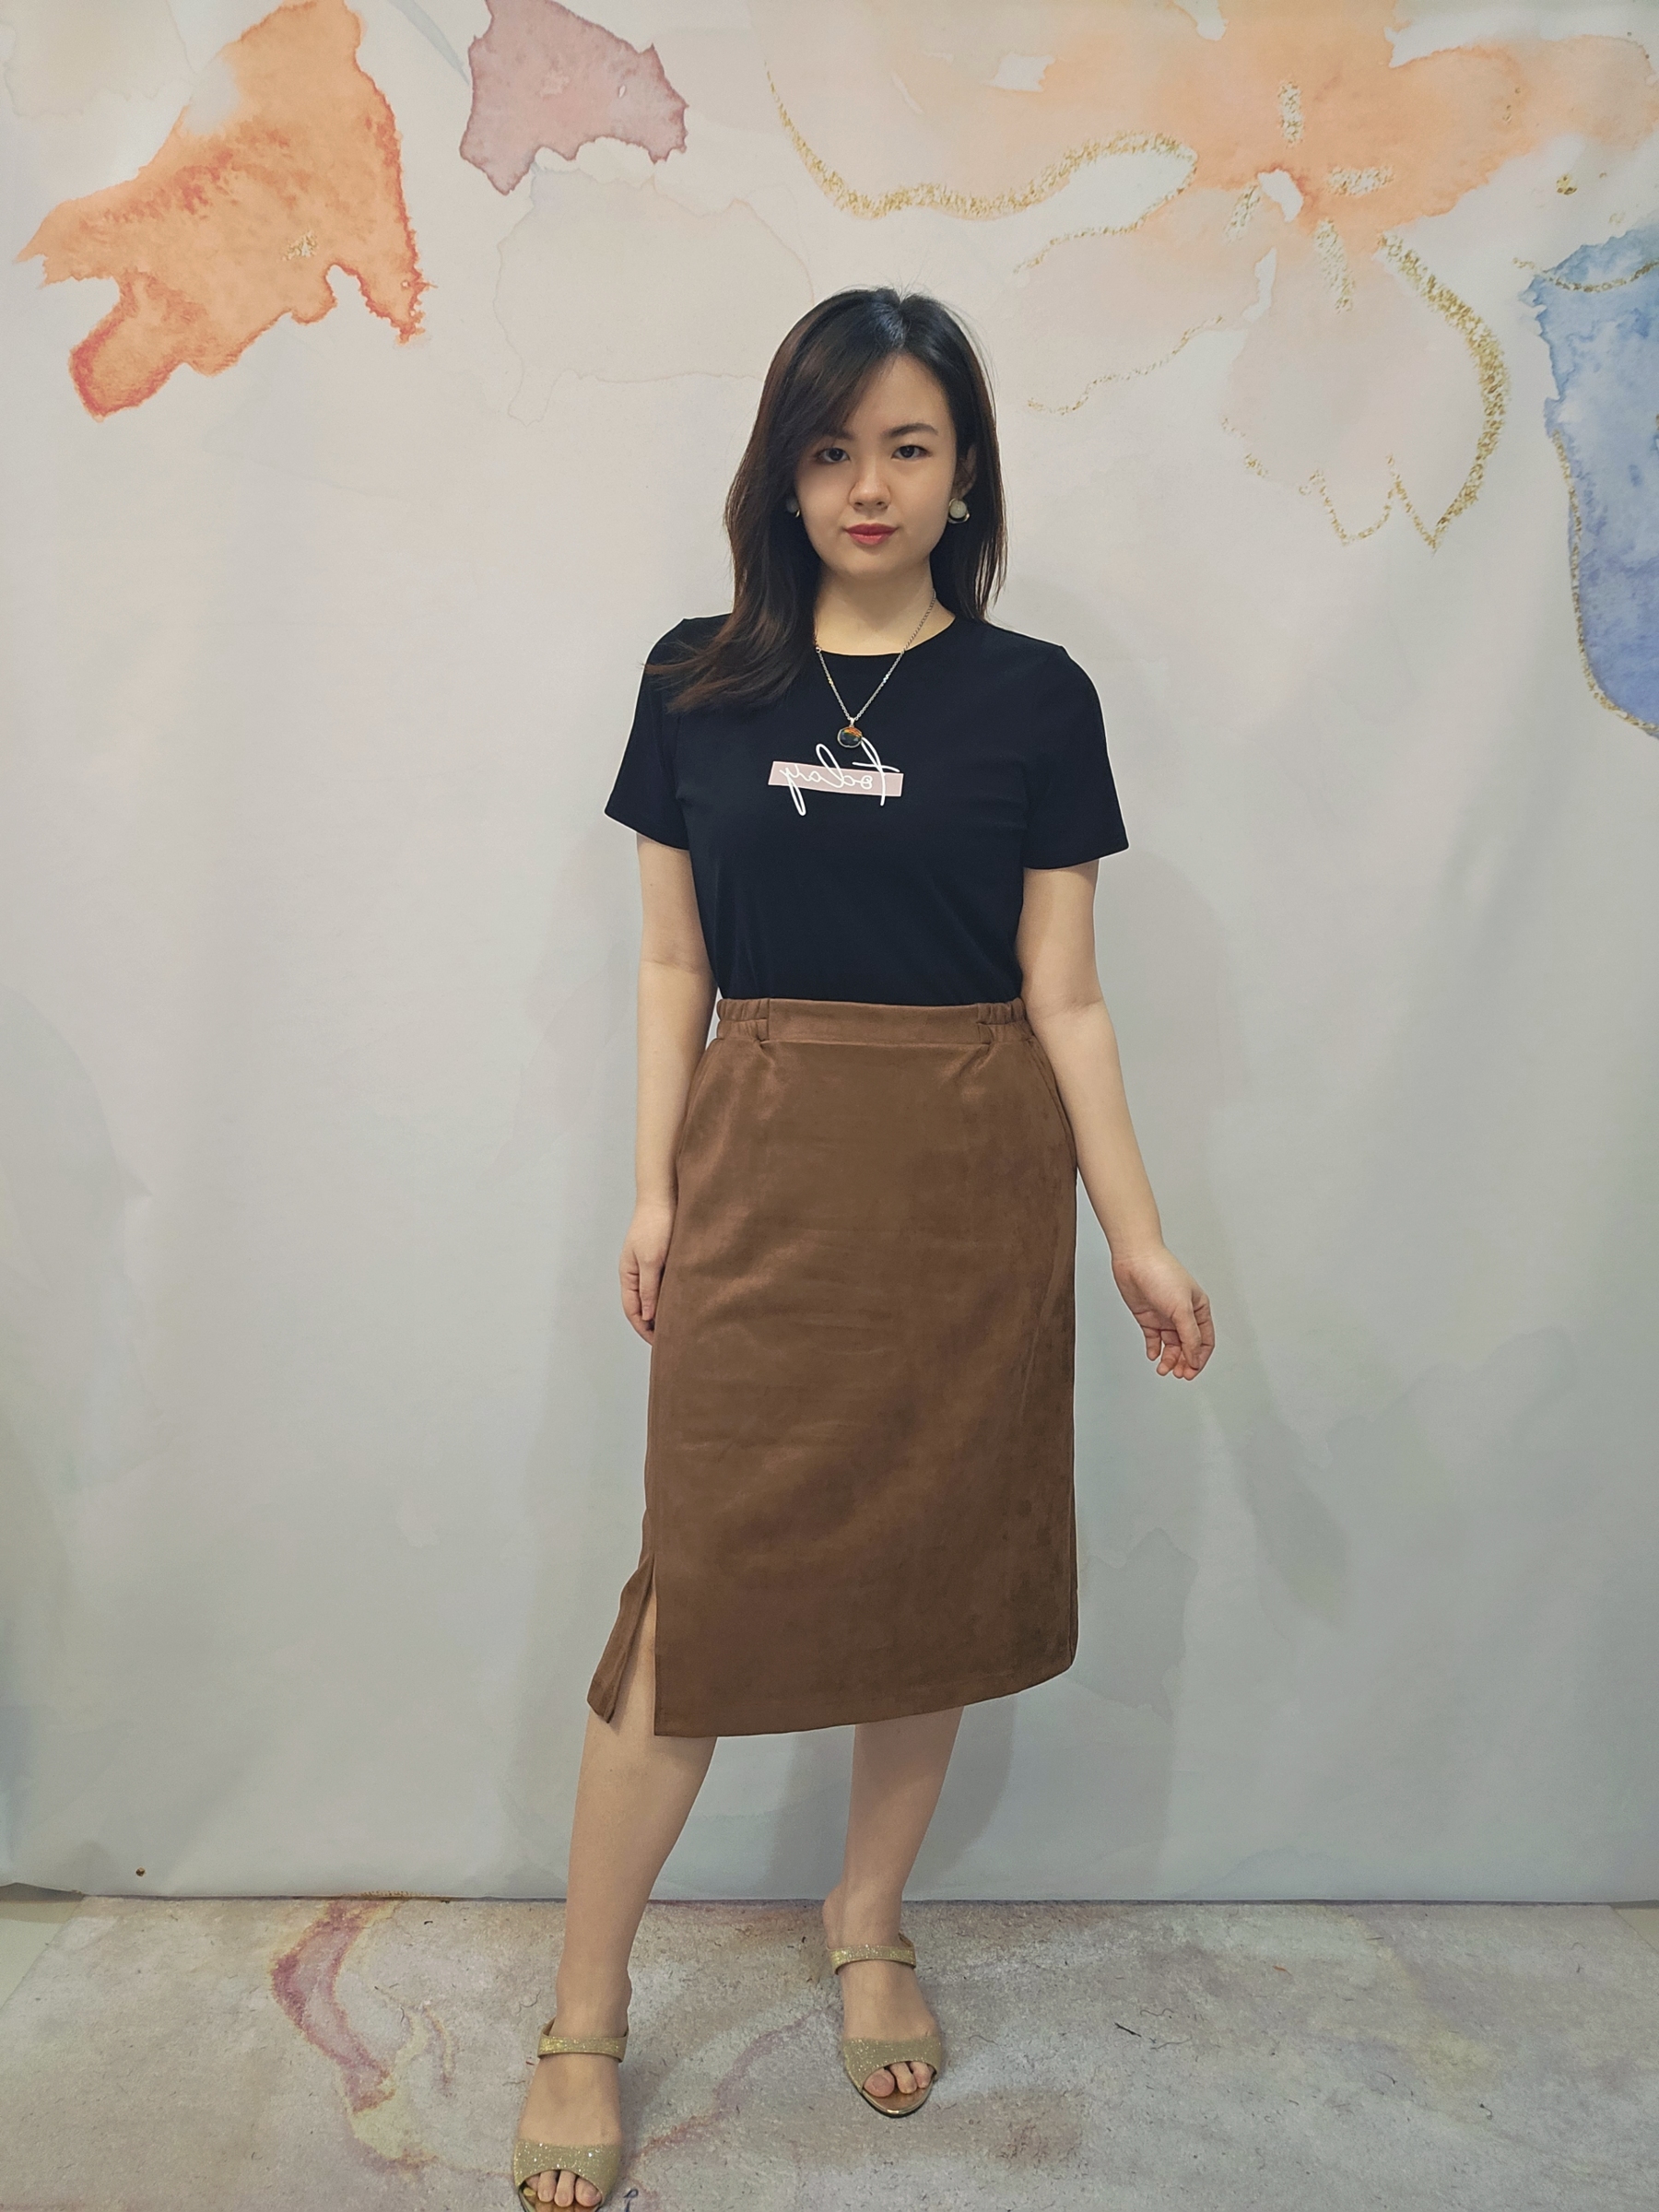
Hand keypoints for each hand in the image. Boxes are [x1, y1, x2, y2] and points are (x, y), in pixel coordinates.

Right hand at [620, 1198, 676, 1342]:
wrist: (665, 1197)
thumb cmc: (655, 1225)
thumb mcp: (651, 1260)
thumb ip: (649, 1288)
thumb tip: (647, 1316)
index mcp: (628, 1274)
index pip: (632, 1310)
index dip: (643, 1329)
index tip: (659, 1343)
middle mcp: (637, 1273)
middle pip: (642, 1306)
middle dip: (652, 1325)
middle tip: (670, 1340)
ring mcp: (649, 1266)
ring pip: (654, 1296)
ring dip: (662, 1311)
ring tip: (678, 1326)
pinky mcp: (663, 1259)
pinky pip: (664, 1284)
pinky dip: (671, 1296)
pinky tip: (684, 1302)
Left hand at [1111, 1245, 1213, 1379]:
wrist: (1134, 1260)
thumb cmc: (1162, 1273)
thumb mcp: (1181, 1308)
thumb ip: (1190, 1335)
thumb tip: (1193, 1358)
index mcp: (1199, 1309)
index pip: (1205, 1341)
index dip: (1199, 1358)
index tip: (1191, 1371)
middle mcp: (1183, 1314)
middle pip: (1188, 1346)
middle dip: (1184, 1362)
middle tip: (1178, 1374)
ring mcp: (1165, 1316)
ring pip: (1171, 1345)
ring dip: (1169, 1359)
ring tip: (1164, 1369)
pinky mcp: (1148, 1318)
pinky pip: (1154, 1339)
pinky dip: (1155, 1349)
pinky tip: (1153, 1355)